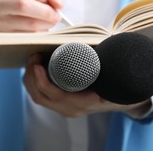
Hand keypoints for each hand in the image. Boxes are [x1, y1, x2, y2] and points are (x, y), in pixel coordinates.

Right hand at [0, 0, 63, 31]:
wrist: (4, 19)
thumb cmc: (25, 2)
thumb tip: (58, 4)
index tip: (52, 3)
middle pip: (23, 5)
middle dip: (46, 12)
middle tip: (56, 16)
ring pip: (27, 23)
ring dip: (45, 24)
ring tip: (49, 23)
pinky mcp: (4, 37)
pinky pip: (28, 36)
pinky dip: (39, 33)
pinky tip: (40, 30)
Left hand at [23, 54, 151, 117]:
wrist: (122, 98)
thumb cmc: (116, 82)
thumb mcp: (112, 73)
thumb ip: (103, 61)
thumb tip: (90, 42)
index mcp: (82, 102)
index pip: (55, 95)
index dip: (41, 80)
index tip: (36, 63)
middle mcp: (71, 109)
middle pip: (40, 97)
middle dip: (31, 75)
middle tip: (33, 55)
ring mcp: (65, 109)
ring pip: (38, 97)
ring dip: (30, 78)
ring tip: (33, 59)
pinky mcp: (61, 105)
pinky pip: (41, 96)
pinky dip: (34, 82)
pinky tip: (34, 68)